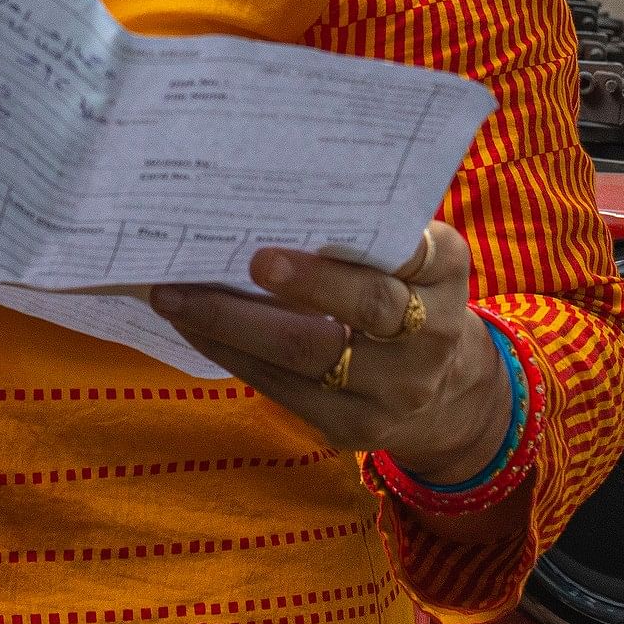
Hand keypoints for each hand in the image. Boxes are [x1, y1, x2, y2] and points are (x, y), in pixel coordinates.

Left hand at [148, 224, 510, 489]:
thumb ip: (372, 230)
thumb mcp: (419, 259)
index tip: (296, 236)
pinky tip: (192, 326)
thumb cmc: (413, 296)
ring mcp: (392, 390)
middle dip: (297, 284)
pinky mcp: (352, 428)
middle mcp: (432, 336)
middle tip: (237, 259)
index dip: (362, 239)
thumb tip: (271, 195)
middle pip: (364, 307)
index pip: (413, 251)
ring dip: (231, 323)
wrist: (450, 394)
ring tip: (173, 294)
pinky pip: (282, 389)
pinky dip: (231, 353)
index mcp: (446, 274)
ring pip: (306, 357)